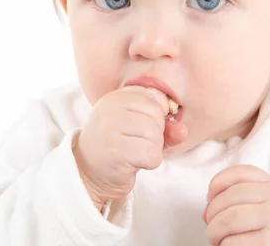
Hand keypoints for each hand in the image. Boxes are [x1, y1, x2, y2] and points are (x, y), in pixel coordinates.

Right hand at [73, 86, 187, 210]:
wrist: (86, 173)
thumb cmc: (116, 147)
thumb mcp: (139, 130)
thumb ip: (164, 126)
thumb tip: (182, 130)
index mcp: (117, 97)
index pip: (155, 98)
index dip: (158, 117)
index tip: (143, 129)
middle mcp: (111, 108)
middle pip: (156, 116)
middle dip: (155, 135)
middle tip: (136, 143)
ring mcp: (110, 128)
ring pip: (155, 135)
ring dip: (152, 149)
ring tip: (133, 153)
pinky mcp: (114, 151)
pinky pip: (152, 154)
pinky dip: (149, 162)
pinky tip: (133, 163)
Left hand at [203, 165, 269, 245]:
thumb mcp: (261, 202)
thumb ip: (233, 198)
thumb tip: (205, 212)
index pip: (238, 173)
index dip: (216, 183)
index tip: (210, 197)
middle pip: (230, 197)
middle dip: (212, 213)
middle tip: (211, 226)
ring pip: (229, 219)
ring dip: (214, 231)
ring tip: (215, 238)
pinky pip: (234, 242)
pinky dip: (223, 244)